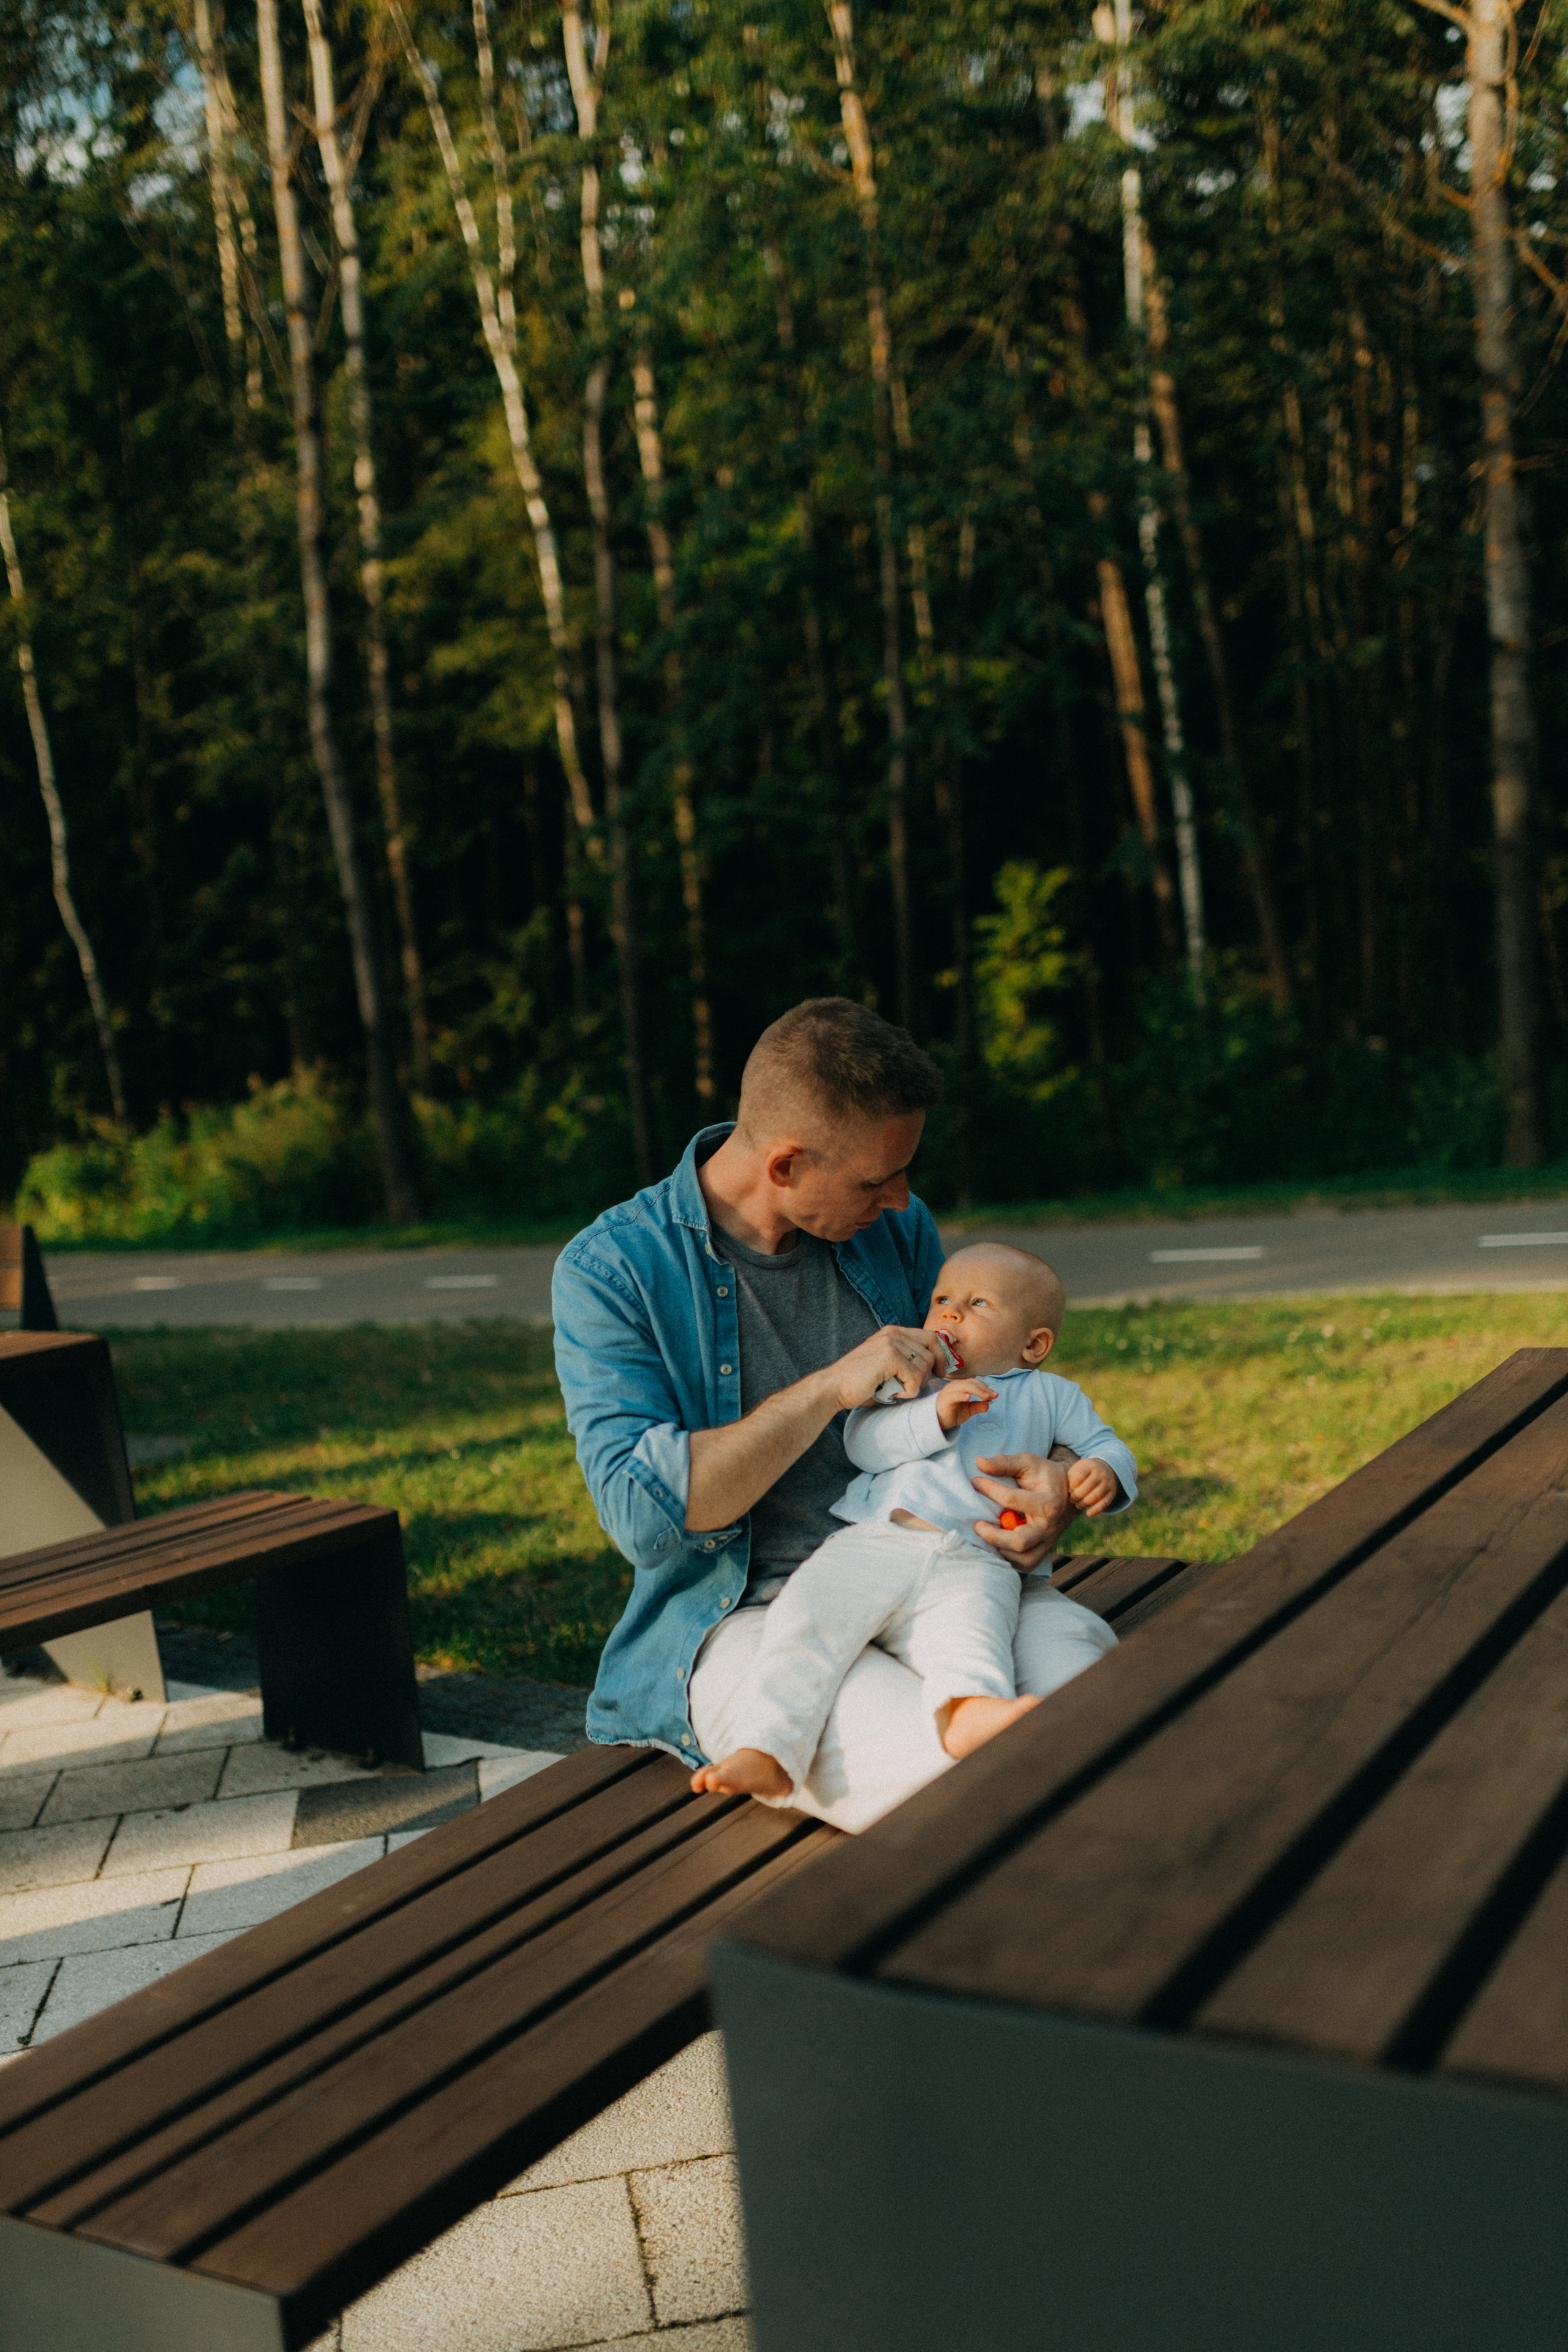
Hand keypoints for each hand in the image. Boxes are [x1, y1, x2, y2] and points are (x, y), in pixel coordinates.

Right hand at [828, 1325, 943, 1411]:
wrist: (834, 1387)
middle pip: (932, 1351)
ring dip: (916, 1384)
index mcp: (893, 1332)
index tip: (940, 1372)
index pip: (931, 1337)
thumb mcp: (886, 1363)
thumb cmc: (860, 1381)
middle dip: (929, 1374)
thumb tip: (937, 1367)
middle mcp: (893, 1333)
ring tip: (898, 1390)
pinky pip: (915, 1377)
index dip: (941, 1355)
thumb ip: (906, 1359)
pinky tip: (893, 1393)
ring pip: (925, 1366)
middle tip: (915, 1387)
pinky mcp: (889, 1357)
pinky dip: (908, 1391)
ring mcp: (891, 1343)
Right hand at [935, 1377, 996, 1432]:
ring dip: (977, 1391)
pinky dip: (962, 1395)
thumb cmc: (952, 1413)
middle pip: (972, 1383)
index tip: (995, 1396)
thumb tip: (989, 1405)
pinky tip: (969, 1398)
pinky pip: (955, 1395)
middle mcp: (955, 1386)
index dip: (986, 1388)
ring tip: (986, 1397)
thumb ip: (977, 1406)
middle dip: (984, 1389)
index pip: (975, 1383)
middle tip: (993, 1396)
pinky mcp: (945, 1399)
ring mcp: (950, 1391)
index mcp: (961, 1386)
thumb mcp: (968, 1411)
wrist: (938, 1422)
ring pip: (965, 1386)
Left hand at [969, 1452, 1080, 1570]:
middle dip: (994, 1536)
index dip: (989, 1489)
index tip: (975, 1482)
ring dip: (1001, 1551)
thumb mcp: (1028, 1463)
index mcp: (1048, 1502)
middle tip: (977, 1525)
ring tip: (987, 1536)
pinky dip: (1010, 1560)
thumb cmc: (1045, 1475)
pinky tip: (998, 1546)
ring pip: (1023, 1559)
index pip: (1012, 1500)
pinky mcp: (1044, 1550)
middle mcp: (1049, 1526)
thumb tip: (979, 1463)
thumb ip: (1005, 1462)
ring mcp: (1048, 1541)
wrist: (1070, 1492)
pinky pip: (1026, 1565)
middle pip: (1020, 1541)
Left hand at [1067, 1456, 1121, 1516]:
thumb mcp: (1077, 1469)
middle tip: (1072, 1499)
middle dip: (1077, 1496)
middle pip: (1087, 1487)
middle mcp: (1101, 1473)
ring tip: (1078, 1505)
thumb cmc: (1084, 1472)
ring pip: (1095, 1496)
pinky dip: (1095, 1510)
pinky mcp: (1112, 1493)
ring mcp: (1108, 1483)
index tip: (1069, 1489)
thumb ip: (1071, 1478)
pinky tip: (1088, 1514)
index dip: (1072, 1485)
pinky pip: (1104, 1504)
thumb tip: (1070, 1492)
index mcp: (1090, 1465)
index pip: (1079, 1476)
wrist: (1104, 1469)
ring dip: (1084, 1503)